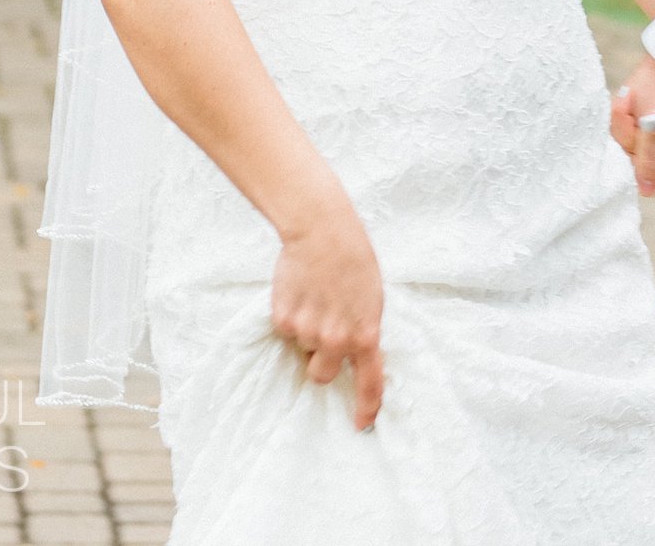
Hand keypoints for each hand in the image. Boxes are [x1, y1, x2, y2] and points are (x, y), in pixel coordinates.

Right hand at [270, 194, 385, 428]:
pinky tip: (299, 292)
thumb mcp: (371, 299)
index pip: (369, 382)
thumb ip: (363, 332)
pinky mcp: (284, 319)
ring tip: (314, 298)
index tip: (361, 425)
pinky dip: (289, 317)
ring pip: (302, 349)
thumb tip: (353, 360)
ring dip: (306, 333)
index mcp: (366, 334)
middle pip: (322, 375)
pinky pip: (285, 331)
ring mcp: (308, 331)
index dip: (366, 408)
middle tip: (323, 330)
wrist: (323, 230)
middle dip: (322, 360)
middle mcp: (337, 339)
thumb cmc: (353, 261)